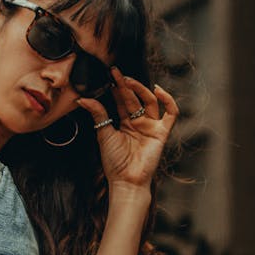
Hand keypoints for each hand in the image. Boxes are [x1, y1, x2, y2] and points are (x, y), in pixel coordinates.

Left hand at [76, 69, 178, 191]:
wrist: (125, 180)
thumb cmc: (114, 162)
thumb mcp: (103, 133)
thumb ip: (98, 113)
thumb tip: (83, 99)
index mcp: (125, 124)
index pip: (123, 100)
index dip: (116, 87)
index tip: (109, 74)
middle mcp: (139, 123)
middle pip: (135, 98)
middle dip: (126, 85)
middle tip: (115, 74)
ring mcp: (151, 127)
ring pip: (150, 101)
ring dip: (140, 89)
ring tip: (127, 81)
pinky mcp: (162, 133)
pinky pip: (171, 113)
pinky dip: (167, 100)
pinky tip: (157, 90)